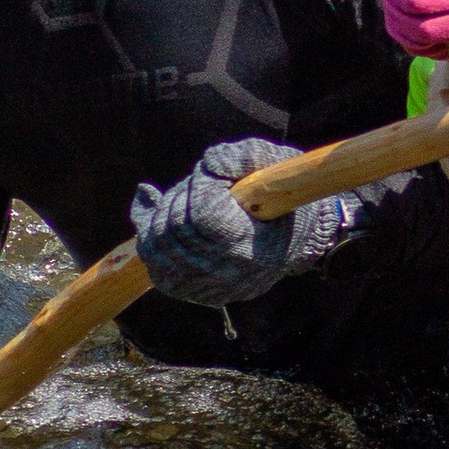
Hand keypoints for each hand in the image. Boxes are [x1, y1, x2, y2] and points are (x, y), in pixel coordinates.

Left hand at [130, 137, 365, 306]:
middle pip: (175, 229)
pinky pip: (155, 264)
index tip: (213, 177)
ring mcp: (207, 287)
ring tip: (186, 199)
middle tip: (199, 185)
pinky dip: (150, 234)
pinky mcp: (193, 291)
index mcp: (253, 245)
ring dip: (165, 214)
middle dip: (181, 197)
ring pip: (157, 247)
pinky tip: (157, 211)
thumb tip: (205, 165)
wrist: (297, 237)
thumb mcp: (269, 164)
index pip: (203, 214)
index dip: (200, 187)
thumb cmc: (281, 195)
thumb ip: (237, 158)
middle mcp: (227, 274)